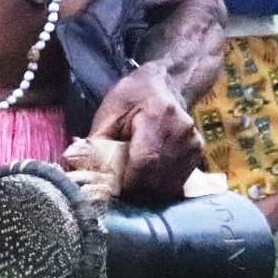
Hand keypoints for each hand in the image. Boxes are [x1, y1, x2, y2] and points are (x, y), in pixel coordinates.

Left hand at [87, 63, 202, 200]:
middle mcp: (181, 132)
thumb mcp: (109, 112)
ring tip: (130, 186)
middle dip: (134, 192)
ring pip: (167, 186)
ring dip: (146, 194)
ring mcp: (193, 145)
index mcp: (158, 116)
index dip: (127, 183)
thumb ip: (96, 143)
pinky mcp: (197, 155)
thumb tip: (80, 172)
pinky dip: (158, 188)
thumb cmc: (134, 96)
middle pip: (156, 178)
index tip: (110, 191)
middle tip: (115, 193)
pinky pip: (176, 183)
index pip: (145, 161)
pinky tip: (145, 181)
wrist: (170, 83)